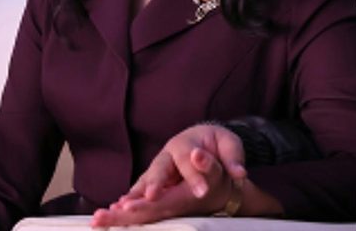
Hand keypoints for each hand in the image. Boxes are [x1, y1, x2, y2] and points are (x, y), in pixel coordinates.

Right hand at [91, 124, 247, 225]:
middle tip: (151, 197)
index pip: (189, 158)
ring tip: (122, 208)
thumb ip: (233, 159)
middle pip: (159, 169)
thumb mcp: (230, 145)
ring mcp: (157, 170)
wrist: (203, 142)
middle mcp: (166, 156)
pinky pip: (139, 193)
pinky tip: (116, 213)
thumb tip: (239, 172)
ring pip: (143, 183)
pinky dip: (129, 202)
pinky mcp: (153, 184)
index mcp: (185, 143)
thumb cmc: (216, 144)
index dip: (195, 174)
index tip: (202, 191)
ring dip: (133, 196)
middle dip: (154, 184)